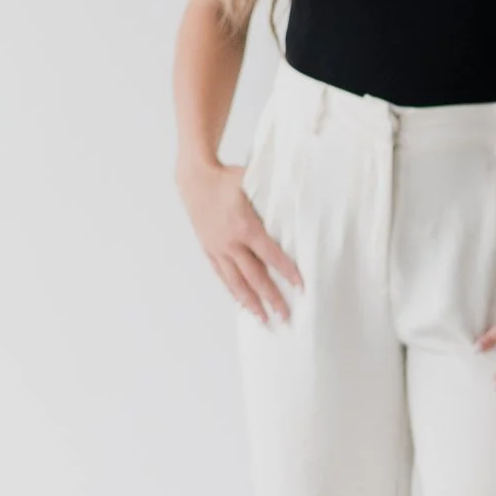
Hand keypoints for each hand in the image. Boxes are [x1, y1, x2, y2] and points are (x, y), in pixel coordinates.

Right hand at [178, 155, 300, 323]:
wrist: (195, 178)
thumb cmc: (227, 177)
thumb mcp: (254, 182)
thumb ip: (275, 195)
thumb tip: (301, 199)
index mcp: (245, 227)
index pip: (271, 256)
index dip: (287, 272)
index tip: (301, 288)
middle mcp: (231, 243)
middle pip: (255, 276)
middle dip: (271, 297)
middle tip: (285, 316)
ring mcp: (217, 248)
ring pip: (236, 281)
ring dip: (251, 301)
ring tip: (262, 318)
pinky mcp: (208, 248)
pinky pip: (222, 274)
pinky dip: (232, 289)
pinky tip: (241, 301)